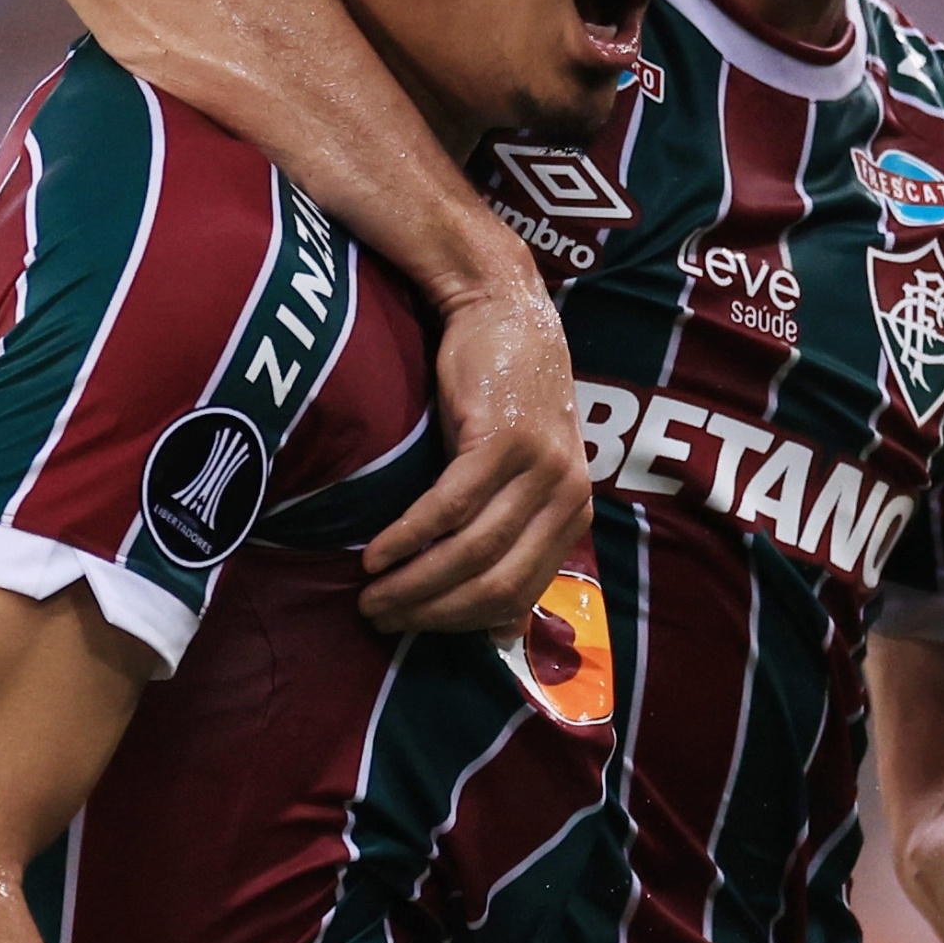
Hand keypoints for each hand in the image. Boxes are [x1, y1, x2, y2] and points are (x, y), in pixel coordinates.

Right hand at [359, 246, 591, 635]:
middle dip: (433, 612)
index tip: (414, 630)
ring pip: (472, 550)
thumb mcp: (523, 474)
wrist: (504, 309)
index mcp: (574, 514)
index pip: (520, 595)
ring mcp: (540, 467)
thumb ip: (516, 539)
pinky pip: (451, 506)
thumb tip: (499, 634)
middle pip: (496, 582)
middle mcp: (567, 496)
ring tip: (369, 596)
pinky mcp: (504, 438)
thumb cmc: (502, 397)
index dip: (462, 623)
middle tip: (380, 620)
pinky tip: (377, 555)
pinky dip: (409, 537)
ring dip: (414, 582)